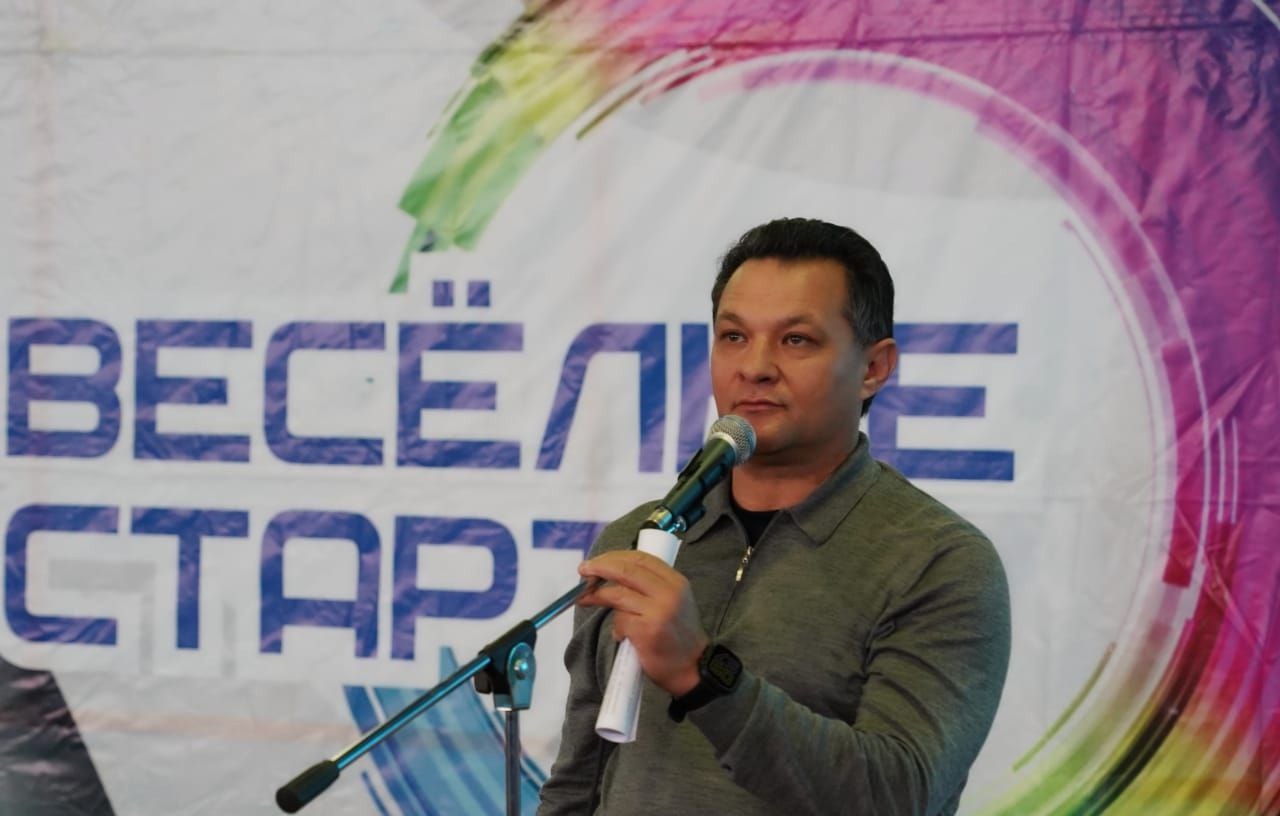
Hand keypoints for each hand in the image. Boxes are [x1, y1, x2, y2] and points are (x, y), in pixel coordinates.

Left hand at [577, 551, 707, 695]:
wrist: (692, 668)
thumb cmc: (677, 635)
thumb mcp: (673, 601)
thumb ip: (649, 586)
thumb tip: (611, 572)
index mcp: (675, 581)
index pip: (640, 558)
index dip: (613, 557)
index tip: (596, 562)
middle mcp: (669, 592)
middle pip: (625, 570)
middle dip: (599, 567)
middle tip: (583, 571)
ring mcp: (658, 611)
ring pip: (617, 594)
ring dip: (597, 596)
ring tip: (586, 599)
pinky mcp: (647, 631)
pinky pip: (620, 620)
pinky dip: (616, 627)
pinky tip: (622, 636)